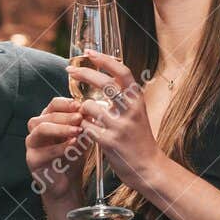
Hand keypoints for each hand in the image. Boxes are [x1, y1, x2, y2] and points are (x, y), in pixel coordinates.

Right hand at [26, 97, 84, 204]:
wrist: (67, 183)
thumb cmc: (72, 158)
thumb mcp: (82, 138)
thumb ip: (85, 125)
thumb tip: (94, 111)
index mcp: (48, 120)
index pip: (54, 104)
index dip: (67, 103)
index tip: (80, 106)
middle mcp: (37, 129)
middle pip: (47, 115)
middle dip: (66, 115)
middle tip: (80, 117)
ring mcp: (32, 143)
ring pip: (42, 128)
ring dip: (61, 128)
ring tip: (77, 131)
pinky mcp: (32, 159)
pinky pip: (44, 150)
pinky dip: (60, 147)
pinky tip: (73, 145)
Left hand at [69, 50, 163, 192]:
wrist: (149, 167)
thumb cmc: (139, 139)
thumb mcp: (137, 113)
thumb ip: (123, 97)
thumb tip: (104, 76)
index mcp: (137, 100)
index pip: (122, 71)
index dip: (105, 59)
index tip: (89, 52)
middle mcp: (131, 110)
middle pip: (104, 83)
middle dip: (84, 73)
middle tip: (70, 70)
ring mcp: (120, 126)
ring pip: (89, 106)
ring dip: (82, 109)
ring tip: (85, 116)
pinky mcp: (110, 142)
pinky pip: (86, 127)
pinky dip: (82, 127)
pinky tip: (85, 131)